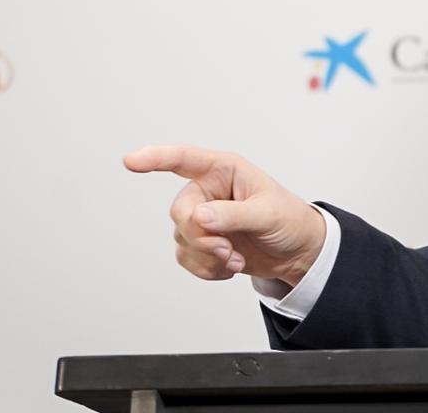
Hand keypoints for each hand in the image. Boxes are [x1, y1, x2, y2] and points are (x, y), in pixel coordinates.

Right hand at [123, 144, 325, 284]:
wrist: (297, 251)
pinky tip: (230, 267)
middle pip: (180, 211)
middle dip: (201, 237)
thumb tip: (199, 217)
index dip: (155, 158)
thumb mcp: (267, 214)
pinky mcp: (201, 242)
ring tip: (236, 259)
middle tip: (228, 250)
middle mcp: (208, 190)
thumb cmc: (288, 220)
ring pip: (181, 239)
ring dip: (208, 257)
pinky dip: (207, 269)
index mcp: (224, 170)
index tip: (130, 161)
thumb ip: (233, 214)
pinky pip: (186, 258)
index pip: (183, 159)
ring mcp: (202, 217)